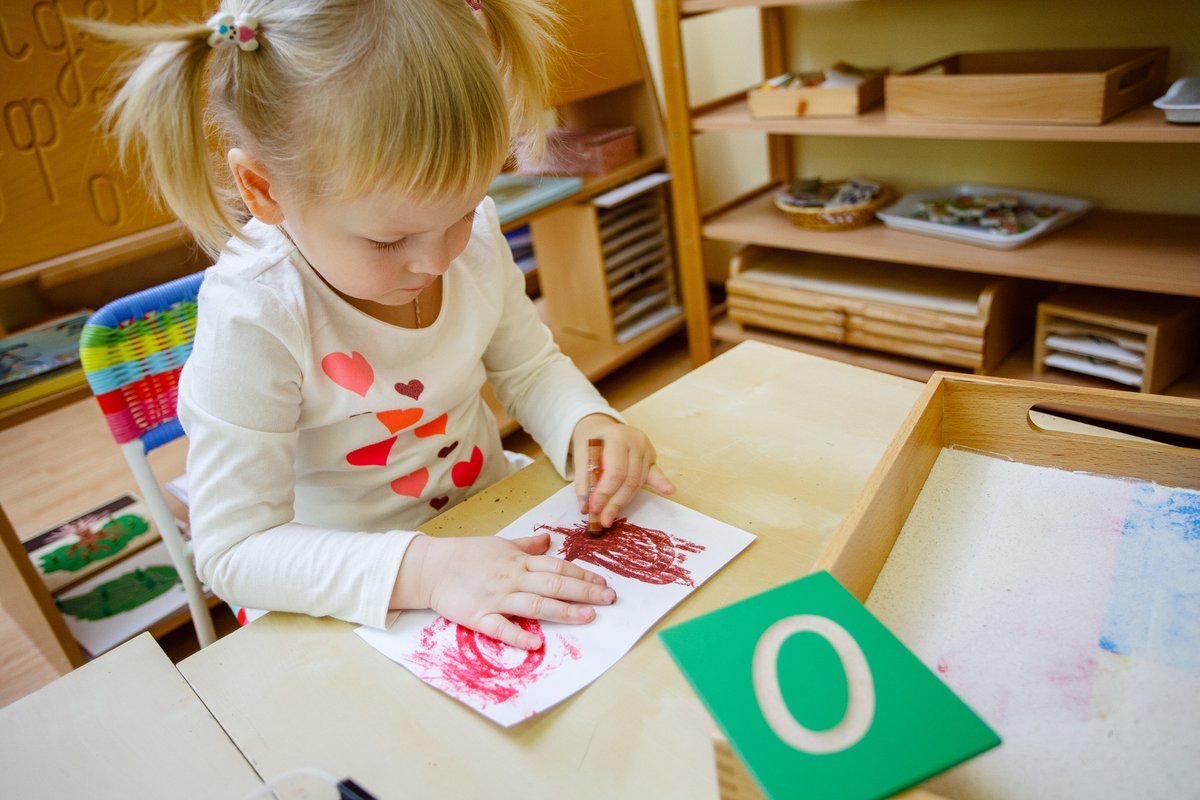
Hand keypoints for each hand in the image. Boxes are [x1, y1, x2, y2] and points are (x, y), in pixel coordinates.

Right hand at [391, 532, 614, 649]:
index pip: (557, 567)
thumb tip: (548, 540)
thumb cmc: (467, 555)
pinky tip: (536, 644)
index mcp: (518, 561)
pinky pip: (501, 627)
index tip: (603, 584)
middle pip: (554, 584)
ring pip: (536, 604)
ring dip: (563, 611)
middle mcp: (512, 578)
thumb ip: (526, 546)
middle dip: (584, 592)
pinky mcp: (479, 617)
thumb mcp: (500, 544)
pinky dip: (518, 636)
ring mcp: (497, 598)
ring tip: (588, 617)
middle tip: (609, 600)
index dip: (582, 575)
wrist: (431, 567)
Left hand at [571, 414, 675, 528]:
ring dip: (624, 501)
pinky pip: (655, 474)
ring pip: (637, 482)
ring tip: (610, 515)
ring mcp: (646, 449)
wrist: (603, 429)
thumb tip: (586, 507)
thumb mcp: (581, 457)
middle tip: (603, 520)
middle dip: (615, 503)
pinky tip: (669, 490)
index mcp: (617, 437)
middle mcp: (635, 441)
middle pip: (629, 480)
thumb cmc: (592, 444)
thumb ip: (583, 481)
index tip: (594, 509)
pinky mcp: (652, 458)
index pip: (615, 471)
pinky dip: (661, 484)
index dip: (605, 493)